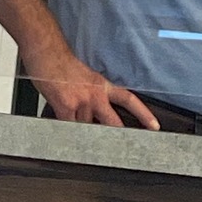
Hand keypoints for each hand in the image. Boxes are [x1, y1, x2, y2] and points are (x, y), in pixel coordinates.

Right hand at [26, 48, 159, 127]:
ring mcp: (81, 102)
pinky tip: (63, 126)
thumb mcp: (87, 78)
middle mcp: (95, 95)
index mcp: (103, 86)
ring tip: (72, 118)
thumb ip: (95, 96)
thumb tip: (97, 116)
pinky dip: (66, 132)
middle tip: (122, 148)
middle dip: (117, 136)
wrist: (48, 53)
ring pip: (86, 129)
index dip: (144, 114)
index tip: (154, 126)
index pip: (129, 101)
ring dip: (81, 130)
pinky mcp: (66, 107)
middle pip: (113, 122)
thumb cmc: (63, 65)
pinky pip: (69, 128)